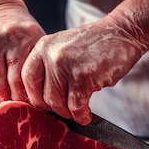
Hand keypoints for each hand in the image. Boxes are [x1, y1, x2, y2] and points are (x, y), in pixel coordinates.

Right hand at [0, 0, 45, 101]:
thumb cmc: (22, 31)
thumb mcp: (36, 40)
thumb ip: (38, 64)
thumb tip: (39, 96)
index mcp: (18, 39)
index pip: (18, 79)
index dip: (23, 95)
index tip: (29, 100)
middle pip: (1, 84)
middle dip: (10, 97)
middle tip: (18, 100)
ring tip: (9, 90)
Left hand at [22, 13, 148, 124]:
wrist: (122, 32)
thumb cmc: (94, 46)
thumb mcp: (62, 49)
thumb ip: (48, 69)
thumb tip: (38, 101)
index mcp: (41, 47)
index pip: (25, 79)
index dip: (33, 97)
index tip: (44, 107)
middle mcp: (49, 55)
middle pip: (40, 96)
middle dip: (53, 109)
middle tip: (66, 111)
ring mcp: (65, 65)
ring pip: (57, 104)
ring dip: (69, 113)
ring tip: (78, 111)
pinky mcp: (83, 76)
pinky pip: (76, 106)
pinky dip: (82, 115)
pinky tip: (87, 115)